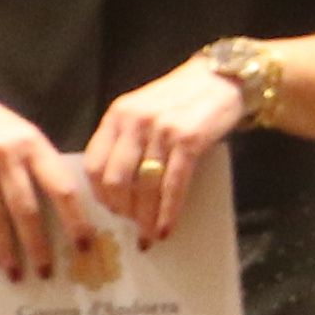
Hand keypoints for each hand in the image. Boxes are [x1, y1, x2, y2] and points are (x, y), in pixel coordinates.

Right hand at [0, 76, 78, 284]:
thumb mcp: (23, 135)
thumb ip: (41, 166)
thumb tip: (65, 212)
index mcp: (33, 144)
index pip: (61, 187)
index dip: (74, 219)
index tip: (83, 245)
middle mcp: (7, 154)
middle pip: (27, 209)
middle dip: (38, 245)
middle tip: (47, 272)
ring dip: (8, 249)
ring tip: (16, 273)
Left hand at [80, 58, 252, 252]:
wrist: (221, 78)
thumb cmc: (180, 100)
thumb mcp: (142, 111)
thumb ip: (125, 140)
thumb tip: (115, 189)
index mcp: (117, 116)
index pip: (93, 165)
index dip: (99, 195)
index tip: (110, 211)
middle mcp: (134, 122)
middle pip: (115, 180)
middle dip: (122, 211)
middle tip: (132, 225)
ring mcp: (161, 130)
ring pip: (144, 187)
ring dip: (145, 218)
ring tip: (149, 235)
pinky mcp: (188, 140)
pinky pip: (172, 185)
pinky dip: (168, 212)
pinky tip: (166, 228)